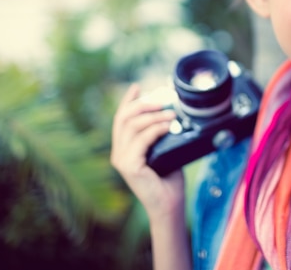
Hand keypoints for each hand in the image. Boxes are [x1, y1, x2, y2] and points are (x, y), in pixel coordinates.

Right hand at [111, 84, 184, 218]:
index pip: (121, 119)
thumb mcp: (164, 150)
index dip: (128, 100)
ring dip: (154, 116)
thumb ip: (161, 134)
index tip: (137, 86)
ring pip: (132, 126)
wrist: (169, 204)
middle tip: (162, 100)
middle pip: (124, 118)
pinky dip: (156, 129)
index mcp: (124, 147)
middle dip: (143, 104)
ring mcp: (121, 160)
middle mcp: (118, 152)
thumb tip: (171, 113)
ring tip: (172, 113)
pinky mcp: (129, 166)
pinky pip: (142, 140)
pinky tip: (169, 126)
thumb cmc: (169, 179)